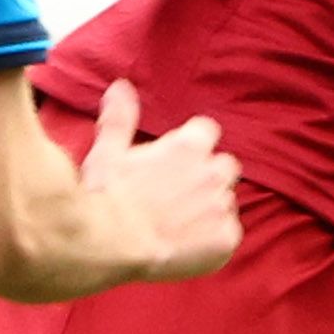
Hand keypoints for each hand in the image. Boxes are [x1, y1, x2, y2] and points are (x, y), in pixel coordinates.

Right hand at [77, 78, 242, 282]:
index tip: (173, 160)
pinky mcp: (226, 239)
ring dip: (208, 208)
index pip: (207, 131)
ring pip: (226, 201)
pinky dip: (212, 240)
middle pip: (224, 166)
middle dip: (206, 175)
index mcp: (189, 146)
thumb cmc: (106, 197)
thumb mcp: (108, 151)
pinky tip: (185, 245)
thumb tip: (122, 86)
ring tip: (177, 223)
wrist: (111, 246)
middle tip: (175, 194)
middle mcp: (213, 172)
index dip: (191, 144)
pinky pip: (228, 234)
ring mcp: (222, 206)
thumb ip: (121, 117)